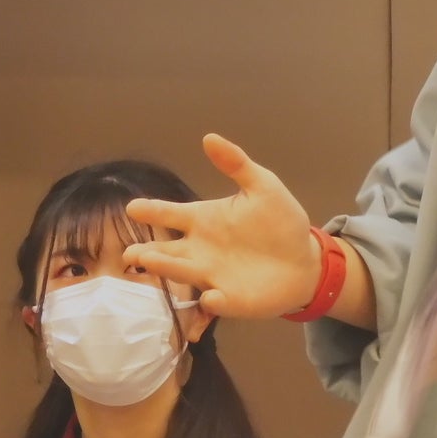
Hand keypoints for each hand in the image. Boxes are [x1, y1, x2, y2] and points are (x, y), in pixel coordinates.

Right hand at [122, 134, 319, 319]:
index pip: (170, 214)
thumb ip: (236, 164)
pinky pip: (216, 300)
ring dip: (168, 269)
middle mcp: (199, 250)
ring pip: (182, 273)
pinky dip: (213, 299)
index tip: (133, 207)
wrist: (305, 259)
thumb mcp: (263, 187)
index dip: (152, 211)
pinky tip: (212, 294)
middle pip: (166, 250)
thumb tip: (209, 137)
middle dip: (147, 251)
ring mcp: (211, 275)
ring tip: (151, 262)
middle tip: (132, 251)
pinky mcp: (230, 299)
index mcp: (204, 220)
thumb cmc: (279, 222)